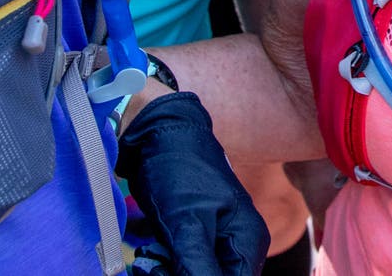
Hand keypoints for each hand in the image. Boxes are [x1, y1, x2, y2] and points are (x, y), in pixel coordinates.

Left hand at [117, 90, 268, 275]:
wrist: (155, 130)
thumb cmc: (177, 170)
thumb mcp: (187, 224)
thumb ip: (198, 267)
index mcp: (247, 240)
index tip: (167, 272)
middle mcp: (236, 242)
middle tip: (150, 266)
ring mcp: (213, 237)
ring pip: (192, 273)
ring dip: (164, 271)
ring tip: (144, 258)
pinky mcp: (192, 233)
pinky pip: (179, 262)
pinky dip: (160, 262)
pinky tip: (145, 248)